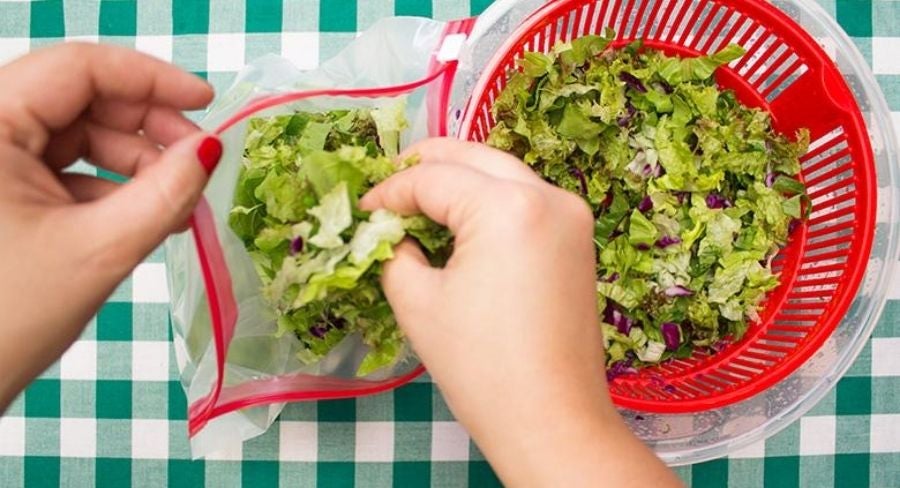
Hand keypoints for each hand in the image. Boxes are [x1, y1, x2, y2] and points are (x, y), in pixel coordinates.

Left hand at [0, 43, 219, 409]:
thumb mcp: (98, 250)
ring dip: (136, 162)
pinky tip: (151, 215)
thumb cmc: (7, 317)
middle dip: (148, 126)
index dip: (151, 78)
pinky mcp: (2, 189)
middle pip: (81, 98)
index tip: (208, 102)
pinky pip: (66, 168)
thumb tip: (210, 149)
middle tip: (201, 159)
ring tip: (181, 201)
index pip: (78, 69)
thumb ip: (164, 193)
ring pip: (78, 134)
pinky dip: (112, 186)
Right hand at [362, 138, 679, 486]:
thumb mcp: (417, 301)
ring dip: (461, 179)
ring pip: (504, 174)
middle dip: (427, 165)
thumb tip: (392, 230)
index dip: (390, 190)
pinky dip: (490, 201)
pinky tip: (460, 222)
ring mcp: (572, 217)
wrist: (552, 420)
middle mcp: (549, 197)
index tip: (362, 209)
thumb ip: (395, 250)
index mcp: (509, 207)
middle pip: (475, 157)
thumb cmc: (480, 366)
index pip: (434, 178)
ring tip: (418, 200)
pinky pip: (526, 201)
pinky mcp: (579, 240)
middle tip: (388, 182)